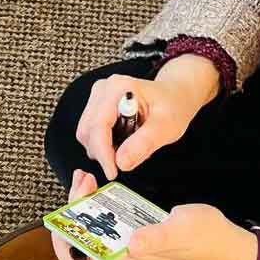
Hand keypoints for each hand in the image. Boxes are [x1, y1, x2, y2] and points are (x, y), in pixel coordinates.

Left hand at [52, 169, 257, 259]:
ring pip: (93, 225)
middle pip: (80, 237)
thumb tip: (131, 243)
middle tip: (82, 180)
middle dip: (73, 209)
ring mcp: (128, 239)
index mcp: (126, 258)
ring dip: (85, 202)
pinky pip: (109, 216)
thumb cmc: (203, 240)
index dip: (63, 244)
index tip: (65, 216)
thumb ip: (156, 237)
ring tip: (88, 177)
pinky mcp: (137, 227)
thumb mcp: (179, 231)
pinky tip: (105, 182)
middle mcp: (121, 251)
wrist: (223, 242)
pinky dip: (101, 198)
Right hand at [76, 54, 220, 180]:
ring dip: (103, 149)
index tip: (113, 172)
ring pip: (86, 133)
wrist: (174, 95)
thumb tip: (121, 162)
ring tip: (129, 147)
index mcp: (119, 88)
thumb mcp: (167, 126)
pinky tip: (123, 142)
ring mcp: (98, 96)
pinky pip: (90, 132)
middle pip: (88, 130)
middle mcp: (104, 89)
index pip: (99, 124)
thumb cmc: (173, 105)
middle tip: (125, 162)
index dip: (103, 152)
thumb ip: (144, 143)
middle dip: (103, 152)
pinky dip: (103, 144)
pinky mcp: (97, 106)